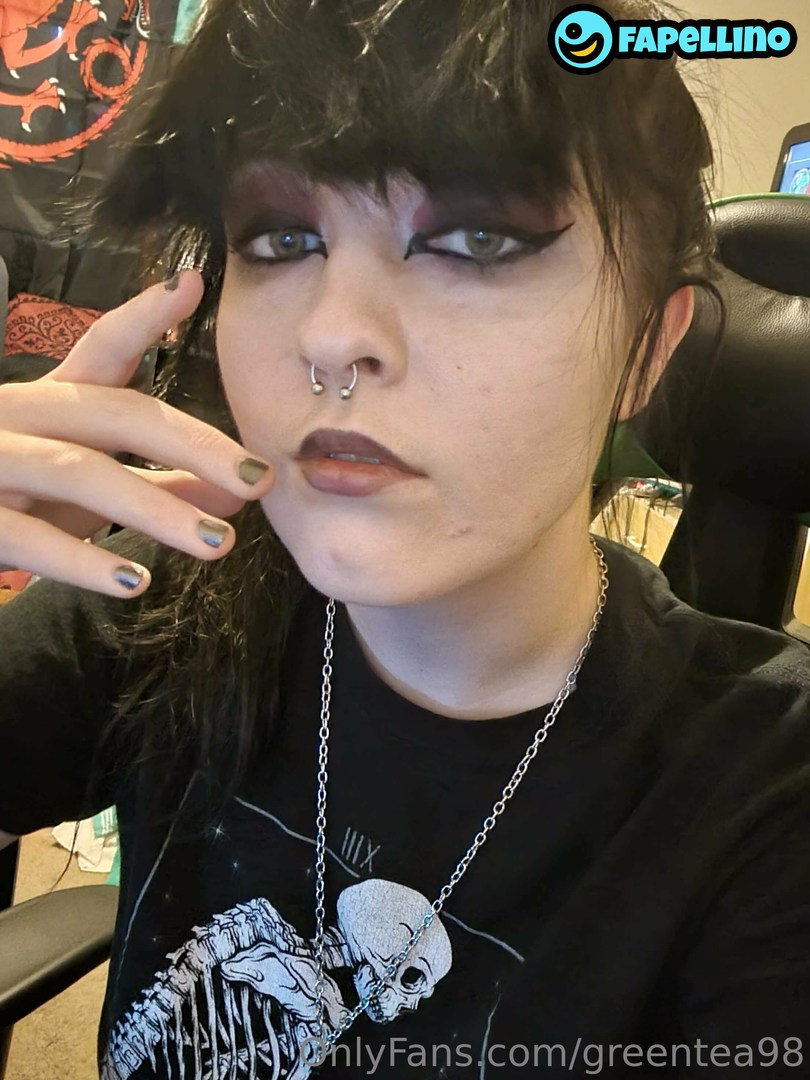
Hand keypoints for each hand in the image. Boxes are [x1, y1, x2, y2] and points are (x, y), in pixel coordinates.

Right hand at [0, 270, 274, 597]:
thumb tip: (239, 492)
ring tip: (218, 544)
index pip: (101, 349)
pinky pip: (29, 537)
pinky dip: (84, 562)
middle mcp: (18, 415)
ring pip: (81, 473)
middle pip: (116, 413)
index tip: (192, 285)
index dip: (143, 317)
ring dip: (156, 509)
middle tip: (258, 478)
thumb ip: (158, 486)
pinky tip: (136, 581)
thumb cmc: (14, 500)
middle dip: (193, 444)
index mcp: (48, 401)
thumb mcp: (87, 491)